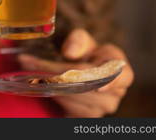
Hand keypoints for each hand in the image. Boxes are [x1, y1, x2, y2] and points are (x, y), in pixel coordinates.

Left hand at [19, 29, 133, 116]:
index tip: (98, 87)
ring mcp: (102, 107)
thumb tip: (70, 52)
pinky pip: (71, 109)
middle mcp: (116, 92)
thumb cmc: (85, 53)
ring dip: (53, 85)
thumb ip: (78, 40)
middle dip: (59, 73)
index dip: (112, 82)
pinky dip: (55, 96)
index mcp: (121, 69)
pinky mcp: (88, 116)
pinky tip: (44, 86)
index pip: (123, 77)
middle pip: (88, 85)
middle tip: (32, 63)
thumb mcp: (82, 40)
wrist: (78, 69)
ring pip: (76, 98)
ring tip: (34, 72)